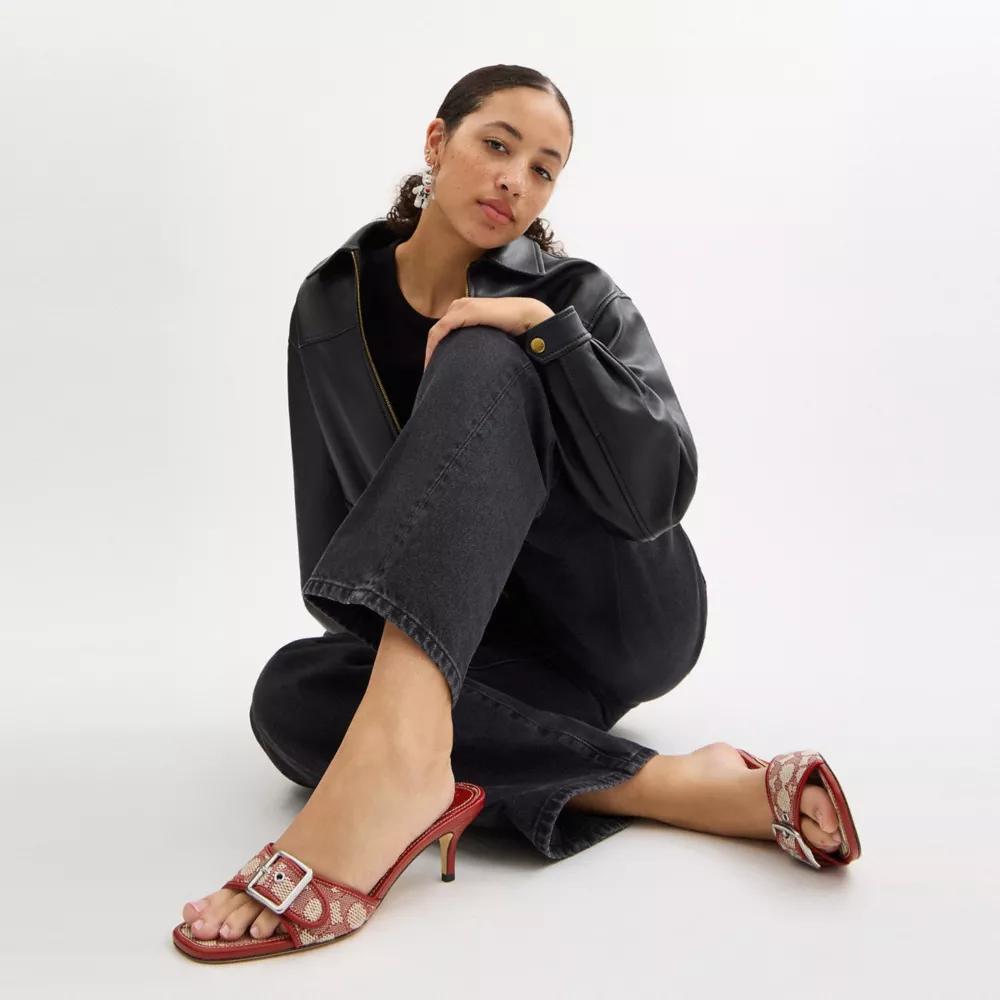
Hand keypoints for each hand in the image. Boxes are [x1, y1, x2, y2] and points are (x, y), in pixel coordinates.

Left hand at [424, 297, 554, 370]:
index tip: (437, 368)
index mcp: (466, 308)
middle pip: (438, 332)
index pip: (444, 330)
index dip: (437, 349)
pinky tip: (432, 360)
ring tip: (431, 370)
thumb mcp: (491, 335)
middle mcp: (461, 305)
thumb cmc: (514, 327)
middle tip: (432, 372)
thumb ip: (480, 341)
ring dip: (431, 351)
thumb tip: (476, 360)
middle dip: (432, 351)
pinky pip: (441, 330)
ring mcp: (462, 307)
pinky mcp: (464, 312)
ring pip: (437, 332)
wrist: (527, 315)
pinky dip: (433, 346)